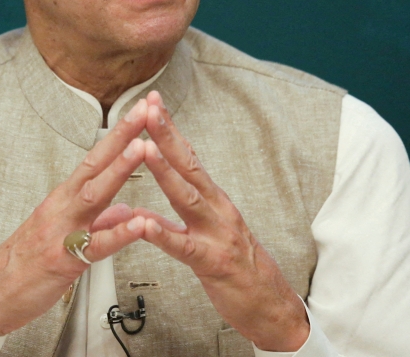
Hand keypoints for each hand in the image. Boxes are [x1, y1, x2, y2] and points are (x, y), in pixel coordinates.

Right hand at [0, 99, 153, 335]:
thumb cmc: (27, 264)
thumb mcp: (64, 234)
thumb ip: (99, 220)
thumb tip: (127, 208)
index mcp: (64, 199)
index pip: (96, 159)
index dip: (119, 135)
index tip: (140, 112)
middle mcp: (62, 207)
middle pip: (96, 165)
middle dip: (122, 137)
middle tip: (145, 112)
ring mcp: (61, 231)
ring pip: (95, 195)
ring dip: (120, 170)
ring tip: (142, 149)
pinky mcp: (63, 260)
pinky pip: (96, 246)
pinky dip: (118, 233)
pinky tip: (137, 223)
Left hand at [137, 91, 309, 351]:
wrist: (270, 306)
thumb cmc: (234, 269)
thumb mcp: (202, 238)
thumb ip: (171, 221)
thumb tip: (139, 210)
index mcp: (212, 200)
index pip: (188, 157)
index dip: (169, 129)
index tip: (152, 102)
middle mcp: (217, 209)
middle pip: (188, 165)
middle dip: (166, 135)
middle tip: (148, 108)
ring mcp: (217, 234)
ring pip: (186, 198)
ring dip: (164, 171)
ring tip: (143, 148)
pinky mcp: (212, 263)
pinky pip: (183, 247)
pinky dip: (162, 234)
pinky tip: (143, 223)